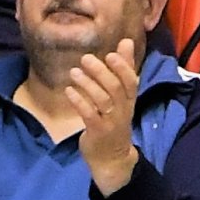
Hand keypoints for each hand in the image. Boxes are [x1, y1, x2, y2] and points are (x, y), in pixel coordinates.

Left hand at [65, 39, 140, 195]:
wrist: (111, 157)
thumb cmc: (115, 121)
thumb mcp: (122, 96)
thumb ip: (124, 69)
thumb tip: (126, 42)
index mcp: (129, 99)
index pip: (131, 80)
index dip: (123, 67)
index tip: (111, 52)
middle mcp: (123, 109)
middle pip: (116, 88)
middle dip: (101, 72)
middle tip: (85, 58)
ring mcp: (111, 122)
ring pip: (102, 100)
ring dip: (87, 84)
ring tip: (74, 72)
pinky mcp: (98, 132)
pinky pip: (89, 114)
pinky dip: (79, 101)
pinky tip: (69, 91)